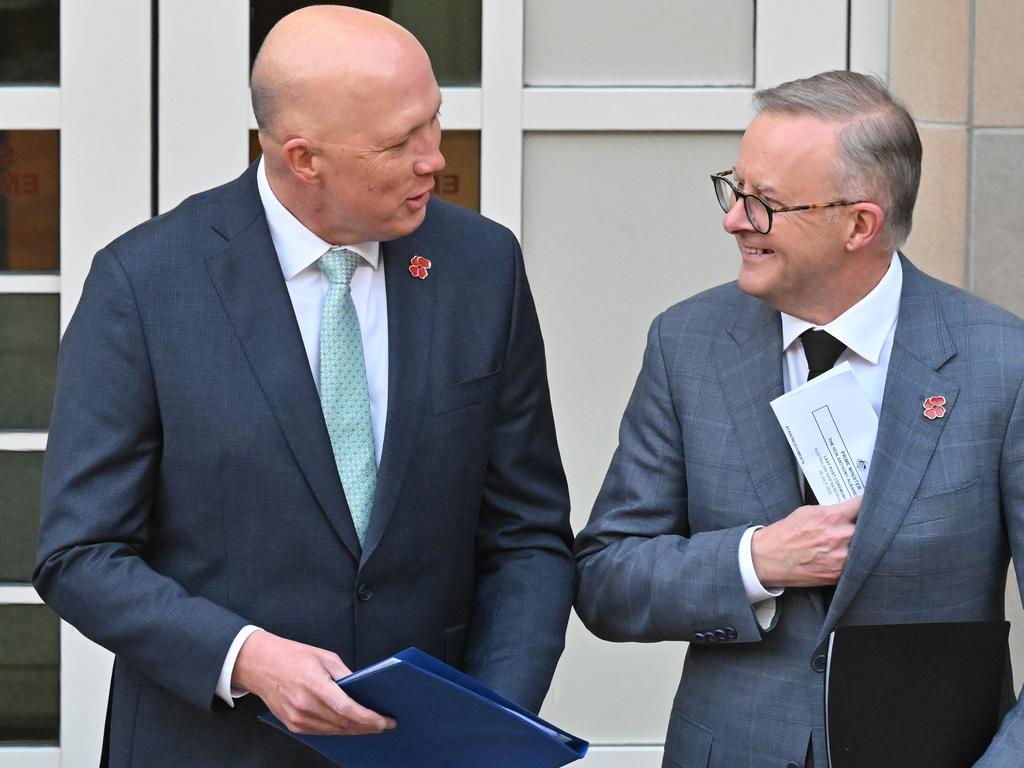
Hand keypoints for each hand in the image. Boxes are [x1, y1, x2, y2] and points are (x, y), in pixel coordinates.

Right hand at [232, 630, 395, 734]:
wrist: (260, 664)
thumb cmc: (292, 656)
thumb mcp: (324, 657)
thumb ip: (345, 674)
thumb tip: (362, 688)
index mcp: (315, 685)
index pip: (347, 709)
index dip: (368, 718)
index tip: (384, 721)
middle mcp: (305, 705)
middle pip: (343, 723)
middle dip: (366, 725)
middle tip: (383, 724)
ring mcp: (297, 718)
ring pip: (334, 731)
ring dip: (354, 730)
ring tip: (370, 726)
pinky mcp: (292, 725)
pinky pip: (321, 732)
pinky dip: (337, 730)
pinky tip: (349, 726)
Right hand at [750, 495, 861, 587]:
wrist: (769, 558)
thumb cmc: (786, 534)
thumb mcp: (807, 512)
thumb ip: (831, 510)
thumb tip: (847, 510)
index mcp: (832, 517)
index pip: (862, 505)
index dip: (867, 503)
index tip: (869, 504)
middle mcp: (840, 537)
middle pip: (870, 528)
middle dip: (866, 525)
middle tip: (862, 524)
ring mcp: (841, 558)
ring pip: (865, 549)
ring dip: (862, 545)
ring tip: (851, 542)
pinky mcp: (839, 575)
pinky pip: (855, 565)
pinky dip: (853, 560)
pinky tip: (843, 556)